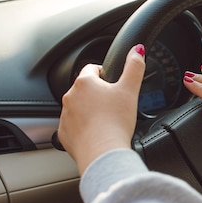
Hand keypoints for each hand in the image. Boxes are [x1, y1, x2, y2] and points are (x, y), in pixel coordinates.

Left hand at [58, 44, 145, 174]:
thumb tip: (137, 50)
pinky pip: (73, 127)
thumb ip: (134, 67)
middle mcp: (70, 97)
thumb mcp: (130, 90)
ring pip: (78, 108)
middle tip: (114, 105)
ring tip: (106, 121)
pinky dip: (83, 129)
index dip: (104, 74)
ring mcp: (65, 116)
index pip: (91, 68)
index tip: (113, 83)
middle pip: (84, 89)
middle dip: (98, 95)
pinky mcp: (64, 134)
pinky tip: (97, 134)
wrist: (103, 152)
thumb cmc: (115, 122)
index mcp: (85, 82)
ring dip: (89, 111)